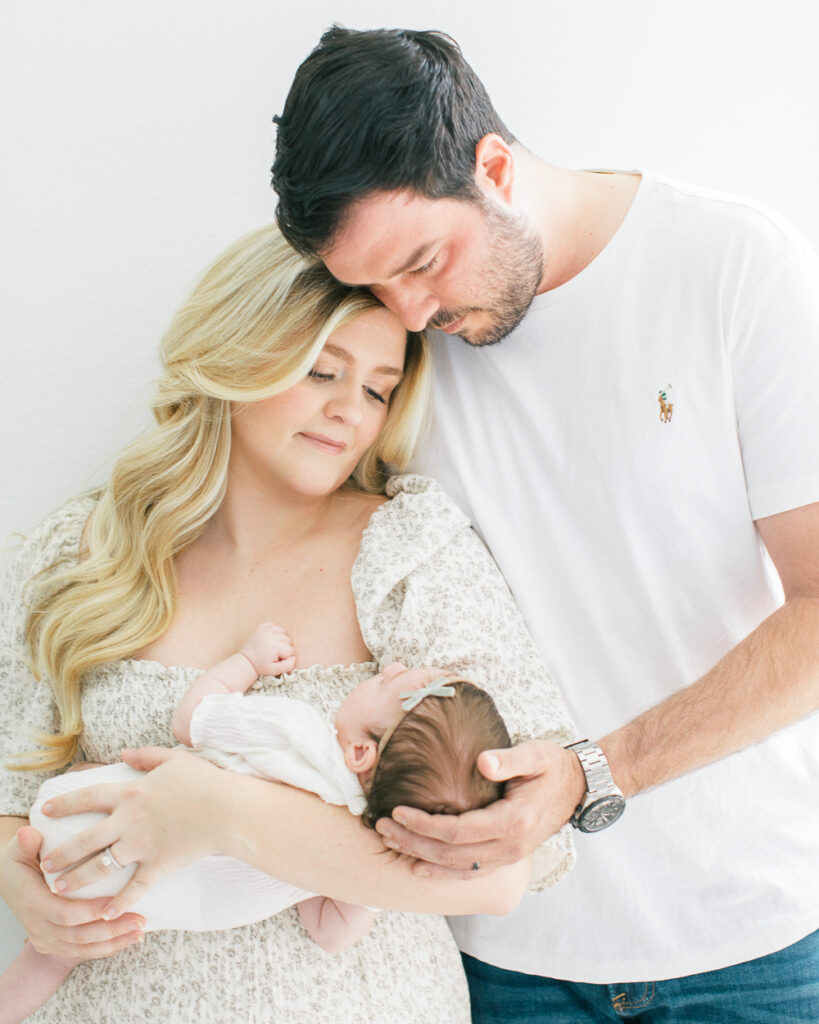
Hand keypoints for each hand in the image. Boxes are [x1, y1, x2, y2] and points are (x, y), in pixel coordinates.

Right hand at [0, 825, 143, 957]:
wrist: (8, 881)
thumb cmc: (20, 859)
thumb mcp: (18, 849)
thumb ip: (26, 843)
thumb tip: (28, 834)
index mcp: (32, 903)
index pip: (64, 913)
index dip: (90, 911)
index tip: (115, 903)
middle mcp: (38, 926)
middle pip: (78, 934)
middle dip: (110, 929)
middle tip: (140, 920)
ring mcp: (45, 938)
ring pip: (82, 947)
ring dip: (113, 941)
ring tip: (139, 932)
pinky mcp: (55, 944)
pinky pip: (82, 951)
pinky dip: (106, 948)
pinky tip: (128, 940)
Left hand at [38, 747, 229, 918]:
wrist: (228, 810)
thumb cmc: (204, 782)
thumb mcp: (174, 760)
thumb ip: (146, 756)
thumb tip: (124, 754)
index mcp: (131, 792)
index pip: (88, 797)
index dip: (65, 803)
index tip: (46, 811)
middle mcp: (129, 820)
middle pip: (85, 839)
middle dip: (61, 853)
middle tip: (44, 864)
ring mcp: (142, 845)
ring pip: (100, 866)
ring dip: (78, 879)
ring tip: (60, 888)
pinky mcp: (158, 865)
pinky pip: (133, 888)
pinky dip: (119, 903)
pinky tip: (105, 914)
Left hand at [242, 622, 295, 676]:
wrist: (246, 661)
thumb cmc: (261, 667)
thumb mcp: (275, 671)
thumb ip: (287, 666)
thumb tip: (293, 657)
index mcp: (275, 646)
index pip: (291, 650)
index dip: (286, 656)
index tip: (278, 660)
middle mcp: (271, 636)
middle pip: (288, 640)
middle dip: (284, 648)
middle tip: (276, 654)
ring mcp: (266, 631)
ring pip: (282, 631)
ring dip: (281, 638)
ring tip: (275, 646)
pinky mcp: (261, 628)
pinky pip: (273, 625)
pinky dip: (274, 630)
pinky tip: (271, 638)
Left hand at [375, 740, 585, 877]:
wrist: (578, 788)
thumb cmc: (552, 766)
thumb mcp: (535, 754)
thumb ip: (509, 759)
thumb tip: (483, 762)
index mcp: (512, 822)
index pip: (457, 831)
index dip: (424, 825)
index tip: (397, 812)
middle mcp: (509, 847)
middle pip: (450, 855)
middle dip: (412, 843)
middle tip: (382, 829)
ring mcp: (508, 857)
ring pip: (457, 868)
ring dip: (422, 858)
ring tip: (391, 845)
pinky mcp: (506, 857)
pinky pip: (469, 872)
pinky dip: (443, 873)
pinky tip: (421, 868)